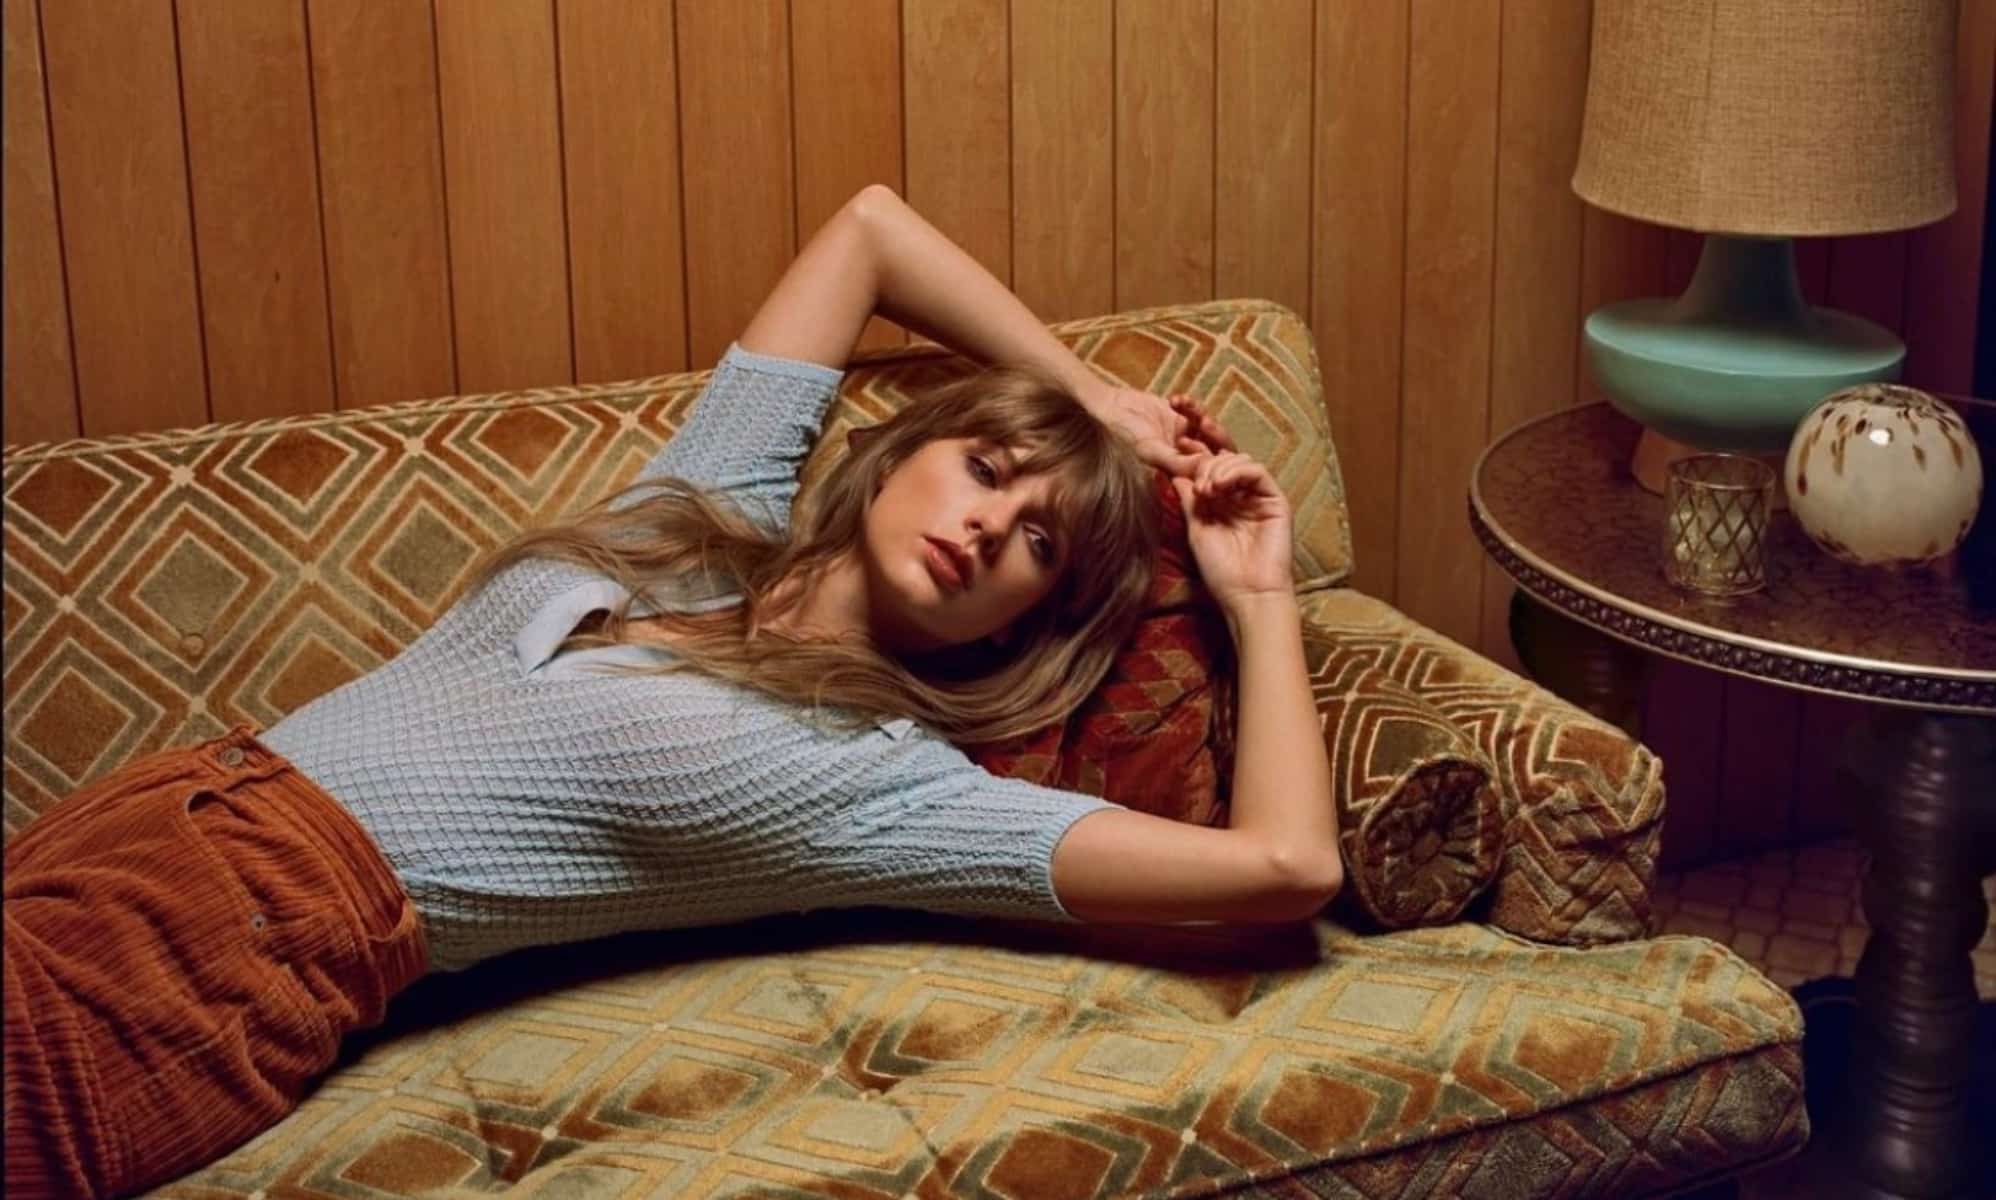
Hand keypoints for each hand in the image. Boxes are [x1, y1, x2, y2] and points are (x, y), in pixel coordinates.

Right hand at [1083, 385, 1235, 476]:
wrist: (1111, 408)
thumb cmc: (1125, 435)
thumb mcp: (1150, 451)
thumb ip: (1178, 462)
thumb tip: (1206, 466)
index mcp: (1179, 473)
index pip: (1209, 473)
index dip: (1215, 462)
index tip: (1209, 449)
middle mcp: (1186, 457)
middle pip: (1218, 451)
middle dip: (1215, 435)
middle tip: (1204, 422)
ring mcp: (1187, 436)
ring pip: (1211, 429)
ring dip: (1202, 416)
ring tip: (1188, 410)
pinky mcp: (1184, 416)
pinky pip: (1199, 411)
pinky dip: (1190, 404)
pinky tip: (1173, 399)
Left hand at [1169, 451, 1292, 610]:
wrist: (1247, 594)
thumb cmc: (1221, 571)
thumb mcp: (1197, 530)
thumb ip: (1190, 501)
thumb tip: (1175, 474)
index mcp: (1221, 503)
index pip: (1209, 469)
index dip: (1195, 454)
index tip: (1176, 445)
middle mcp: (1241, 497)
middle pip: (1225, 459)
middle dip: (1205, 458)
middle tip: (1192, 474)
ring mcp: (1259, 498)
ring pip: (1241, 460)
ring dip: (1218, 467)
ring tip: (1205, 489)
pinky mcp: (1275, 501)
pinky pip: (1258, 472)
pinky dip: (1236, 471)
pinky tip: (1219, 486)